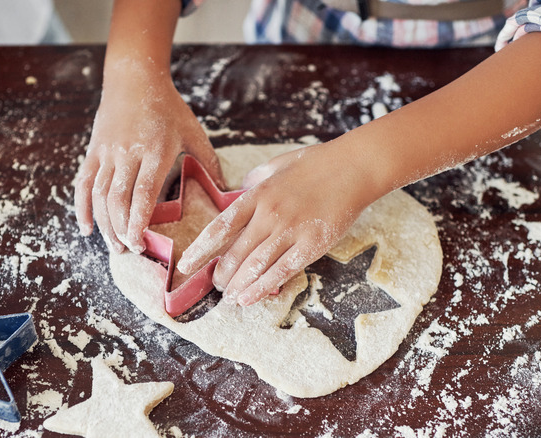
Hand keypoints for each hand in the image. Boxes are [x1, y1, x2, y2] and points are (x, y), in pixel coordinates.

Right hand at [74, 64, 223, 253]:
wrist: (134, 78)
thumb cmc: (168, 107)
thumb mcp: (193, 132)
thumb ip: (209, 162)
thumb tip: (228, 191)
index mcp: (155, 151)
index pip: (143, 193)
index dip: (138, 221)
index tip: (140, 243)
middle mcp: (128, 153)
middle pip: (118, 199)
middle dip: (121, 230)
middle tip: (129, 251)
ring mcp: (107, 153)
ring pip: (99, 195)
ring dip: (104, 224)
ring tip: (114, 247)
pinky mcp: (94, 151)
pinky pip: (83, 183)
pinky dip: (82, 208)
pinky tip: (88, 228)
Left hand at [176, 142, 372, 305]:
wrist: (353, 168)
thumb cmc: (316, 164)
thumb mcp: (276, 166)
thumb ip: (254, 181)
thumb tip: (237, 192)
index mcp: (257, 195)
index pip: (221, 227)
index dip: (201, 249)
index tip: (187, 264)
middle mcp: (269, 215)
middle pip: (235, 253)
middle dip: (221, 274)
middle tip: (216, 285)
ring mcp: (290, 231)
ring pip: (255, 267)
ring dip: (237, 286)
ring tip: (229, 297)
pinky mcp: (311, 245)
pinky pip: (281, 272)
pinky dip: (261, 288)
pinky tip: (248, 299)